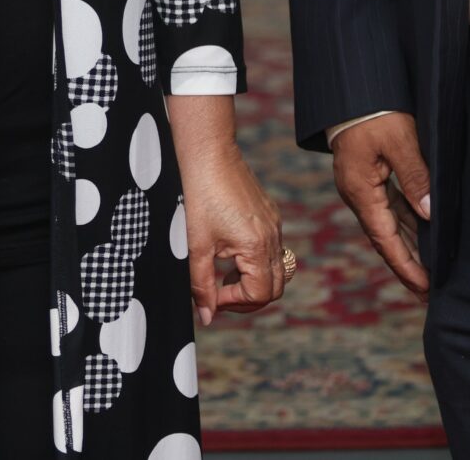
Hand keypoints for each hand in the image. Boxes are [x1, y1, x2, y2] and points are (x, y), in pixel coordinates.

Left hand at [179, 142, 285, 328]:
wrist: (208, 152)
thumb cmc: (198, 196)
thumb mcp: (194, 245)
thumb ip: (201, 285)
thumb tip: (207, 317)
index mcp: (257, 247)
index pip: (259, 295)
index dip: (233, 302)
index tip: (210, 296)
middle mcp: (273, 237)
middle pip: (274, 288)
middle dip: (247, 298)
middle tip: (218, 294)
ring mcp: (274, 225)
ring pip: (275, 268)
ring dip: (251, 279)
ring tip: (222, 274)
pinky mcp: (269, 214)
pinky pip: (271, 248)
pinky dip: (254, 260)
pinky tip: (228, 251)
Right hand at [332, 112, 431, 295]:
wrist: (353, 87)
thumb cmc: (375, 109)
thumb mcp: (400, 140)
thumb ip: (415, 178)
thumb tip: (430, 215)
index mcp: (361, 190)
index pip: (386, 239)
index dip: (406, 266)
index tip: (425, 288)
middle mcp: (358, 194)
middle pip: (385, 238)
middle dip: (407, 265)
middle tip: (429, 291)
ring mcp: (362, 186)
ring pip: (388, 224)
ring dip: (408, 247)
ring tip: (429, 270)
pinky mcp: (369, 176)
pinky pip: (389, 207)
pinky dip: (406, 224)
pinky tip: (421, 233)